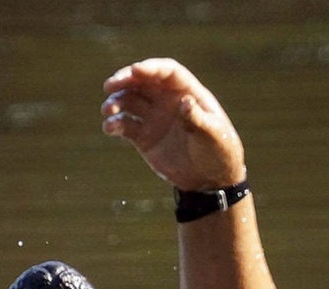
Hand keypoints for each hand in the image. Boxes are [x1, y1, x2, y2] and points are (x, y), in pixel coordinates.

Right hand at [101, 58, 245, 191]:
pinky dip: (114, 124)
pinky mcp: (143, 136)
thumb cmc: (219, 151)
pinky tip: (110, 128)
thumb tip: (185, 102)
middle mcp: (167, 100)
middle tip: (109, 85)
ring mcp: (154, 117)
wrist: (211, 179)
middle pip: (142, 81)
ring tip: (109, 110)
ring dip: (116, 102)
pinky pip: (124, 125)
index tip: (136, 70)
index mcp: (188, 93)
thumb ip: (198, 119)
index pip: (167, 72)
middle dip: (124, 79)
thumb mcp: (213, 135)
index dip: (151, 68)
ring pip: (128, 101)